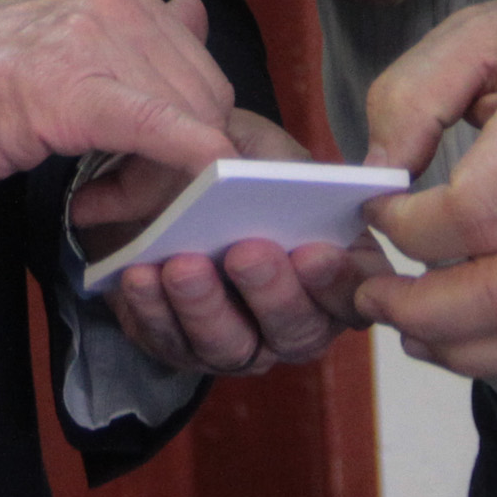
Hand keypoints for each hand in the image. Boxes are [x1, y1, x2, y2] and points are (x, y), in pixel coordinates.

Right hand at [0, 0, 234, 190]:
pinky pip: (158, 128)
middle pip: (205, 101)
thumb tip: (194, 13)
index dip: (186, 132)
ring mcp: (95, 38)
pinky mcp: (72, 88)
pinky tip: (196, 187)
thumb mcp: (63, 39)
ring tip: (94, 201)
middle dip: (177, 162)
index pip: (200, 70)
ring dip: (154, 182)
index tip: (136, 171)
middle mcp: (119, 0)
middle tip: (112, 197)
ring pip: (187, 125)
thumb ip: (135, 34)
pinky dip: (188, 161)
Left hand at [87, 111, 386, 377]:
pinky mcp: (181, 346)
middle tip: (245, 253)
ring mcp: (239, 341)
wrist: (165, 176)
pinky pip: (169, 342)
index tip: (312, 251)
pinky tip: (141, 275)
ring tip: (182, 265)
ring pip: (232, 347)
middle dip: (272, 293)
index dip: (339, 281)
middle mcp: (293, 318)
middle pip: (297, 331)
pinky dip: (152, 310)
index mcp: (332, 269)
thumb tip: (285, 177)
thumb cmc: (231, 164)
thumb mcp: (263, 149)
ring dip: (205, 307)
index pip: (355, 292)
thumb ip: (282, 167)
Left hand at [353, 0, 496, 378]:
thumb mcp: (478, 32)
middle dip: (417, 308)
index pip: (475, 214)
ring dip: (460, 349)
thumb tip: (373, 172)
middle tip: (370, 290)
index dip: (407, 227)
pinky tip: (463, 339)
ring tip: (406, 326)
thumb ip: (411, 97)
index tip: (375, 207)